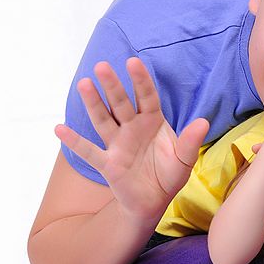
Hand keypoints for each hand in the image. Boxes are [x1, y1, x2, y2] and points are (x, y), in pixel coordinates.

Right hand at [54, 57, 208, 222]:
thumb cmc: (169, 175)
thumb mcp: (184, 160)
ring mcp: (117, 144)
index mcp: (152, 122)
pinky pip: (89, 152)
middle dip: (112, 86)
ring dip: (93, 104)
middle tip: (102, 66)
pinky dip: (75, 142)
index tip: (133, 62)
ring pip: (103, 120)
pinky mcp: (108, 163)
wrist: (154, 201)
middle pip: (121, 103)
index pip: (146, 97)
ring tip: (84, 84)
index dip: (140, 81)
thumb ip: (191, 142)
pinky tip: (59, 129)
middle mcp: (132, 128)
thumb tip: (203, 122)